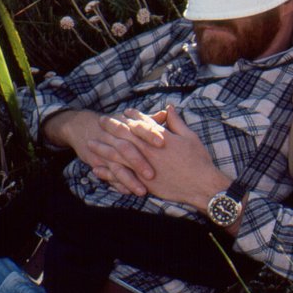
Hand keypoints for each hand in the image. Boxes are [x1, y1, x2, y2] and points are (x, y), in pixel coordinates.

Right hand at [41, 109, 154, 194]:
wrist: (81, 126)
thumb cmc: (113, 124)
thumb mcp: (127, 119)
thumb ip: (148, 120)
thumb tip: (167, 113)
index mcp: (124, 124)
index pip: (138, 127)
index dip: (149, 134)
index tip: (162, 142)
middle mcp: (113, 138)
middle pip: (125, 149)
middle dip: (138, 162)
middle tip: (152, 175)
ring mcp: (104, 151)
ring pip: (116, 167)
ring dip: (129, 180)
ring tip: (142, 192)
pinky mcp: (96, 162)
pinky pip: (108, 175)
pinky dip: (117, 184)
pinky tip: (128, 192)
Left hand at [90, 105, 230, 210]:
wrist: (201, 185)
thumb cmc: (198, 160)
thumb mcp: (190, 136)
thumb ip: (176, 122)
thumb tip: (169, 107)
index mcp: (159, 137)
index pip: (141, 123)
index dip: (131, 116)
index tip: (124, 112)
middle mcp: (148, 150)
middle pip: (125, 136)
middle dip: (111, 127)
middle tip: (101, 121)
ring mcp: (144, 167)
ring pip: (118, 155)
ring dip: (103, 148)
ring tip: (90, 143)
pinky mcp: (144, 182)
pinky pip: (122, 177)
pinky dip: (108, 173)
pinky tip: (97, 169)